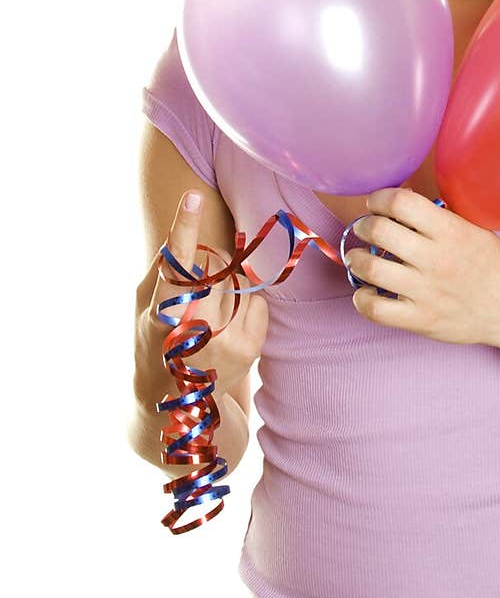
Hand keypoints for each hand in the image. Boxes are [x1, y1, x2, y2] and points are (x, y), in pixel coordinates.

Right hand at [144, 191, 268, 403]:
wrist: (176, 400)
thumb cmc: (153, 342)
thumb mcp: (143, 308)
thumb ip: (162, 272)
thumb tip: (182, 237)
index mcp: (160, 315)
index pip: (174, 264)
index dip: (184, 228)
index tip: (193, 196)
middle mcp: (195, 328)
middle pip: (215, 267)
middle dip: (209, 267)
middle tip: (197, 292)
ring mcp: (227, 340)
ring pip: (239, 281)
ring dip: (228, 286)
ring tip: (210, 317)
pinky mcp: (251, 347)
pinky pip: (258, 299)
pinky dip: (246, 303)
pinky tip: (229, 325)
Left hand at [347, 187, 499, 347]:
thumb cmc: (495, 266)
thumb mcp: (474, 229)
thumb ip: (440, 216)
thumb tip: (403, 200)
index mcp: (450, 231)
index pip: (401, 203)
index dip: (380, 198)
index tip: (376, 203)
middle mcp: (436, 259)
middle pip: (380, 231)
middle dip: (363, 225)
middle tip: (364, 227)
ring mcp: (426, 292)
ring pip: (371, 269)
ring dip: (356, 259)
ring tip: (357, 257)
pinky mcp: (421, 320)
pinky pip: (376, 310)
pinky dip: (362, 299)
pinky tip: (365, 292)